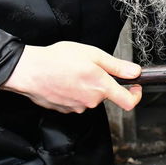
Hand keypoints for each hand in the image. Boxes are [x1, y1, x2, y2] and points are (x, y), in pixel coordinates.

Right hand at [0, 41, 142, 112]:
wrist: (30, 71)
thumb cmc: (58, 60)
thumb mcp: (92, 54)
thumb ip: (117, 66)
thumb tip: (136, 72)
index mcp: (101, 87)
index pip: (128, 102)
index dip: (135, 95)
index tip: (135, 87)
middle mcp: (91, 101)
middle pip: (105, 95)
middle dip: (101, 82)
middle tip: (88, 66)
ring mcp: (77, 107)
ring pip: (89, 97)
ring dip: (86, 86)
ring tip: (72, 71)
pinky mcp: (64, 110)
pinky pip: (76, 100)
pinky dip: (73, 91)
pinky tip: (63, 80)